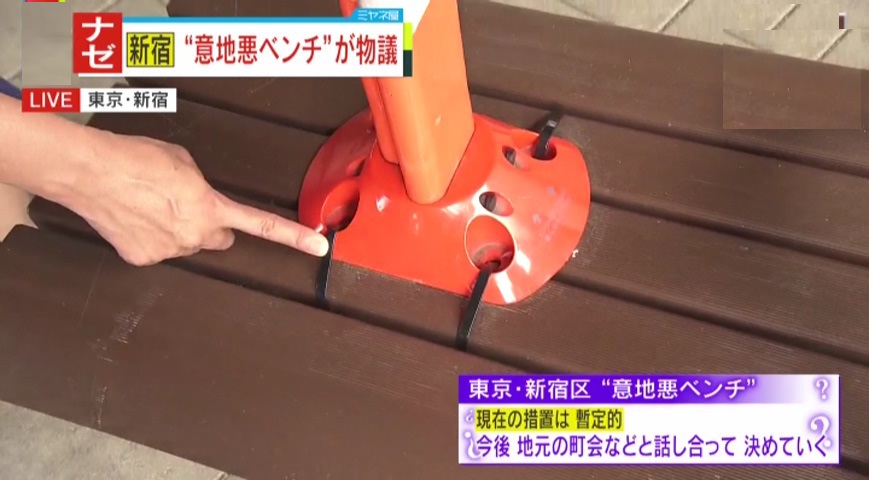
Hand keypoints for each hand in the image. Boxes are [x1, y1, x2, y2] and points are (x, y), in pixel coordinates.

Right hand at [62, 131, 328, 265]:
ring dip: (177, 230)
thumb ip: (202, 188)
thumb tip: (198, 200)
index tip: (319, 247)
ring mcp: (170, 251)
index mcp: (212, 208)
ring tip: (150, 205)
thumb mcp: (185, 164)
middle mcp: (196, 235)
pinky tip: (133, 218)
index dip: (294, 238)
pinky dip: (149, 238)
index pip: (261, 225)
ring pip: (186, 245)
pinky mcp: (143, 259)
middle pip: (218, 238)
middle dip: (210, 226)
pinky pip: (157, 250)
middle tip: (186, 205)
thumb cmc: (138, 159)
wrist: (92, 172)